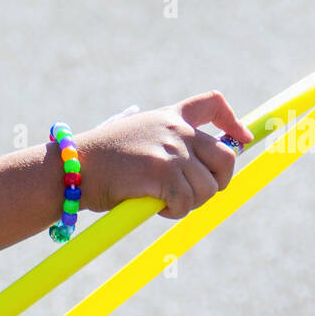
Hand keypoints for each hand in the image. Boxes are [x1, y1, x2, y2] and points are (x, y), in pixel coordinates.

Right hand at [74, 91, 253, 219]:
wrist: (72, 169)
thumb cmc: (98, 163)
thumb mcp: (135, 139)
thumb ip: (164, 144)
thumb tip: (194, 170)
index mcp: (169, 116)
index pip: (212, 104)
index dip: (233, 123)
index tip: (242, 139)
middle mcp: (175, 129)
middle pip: (225, 157)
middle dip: (217, 182)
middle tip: (193, 197)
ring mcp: (171, 149)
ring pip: (209, 187)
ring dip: (191, 203)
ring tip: (164, 203)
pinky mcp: (163, 172)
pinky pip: (187, 202)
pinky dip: (175, 212)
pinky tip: (155, 207)